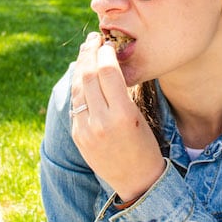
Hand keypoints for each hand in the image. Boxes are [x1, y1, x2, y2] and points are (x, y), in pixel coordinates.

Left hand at [70, 32, 164, 201]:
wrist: (137, 182)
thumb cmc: (146, 146)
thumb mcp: (138, 116)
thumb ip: (119, 92)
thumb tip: (104, 64)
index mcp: (123, 115)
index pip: (107, 73)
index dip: (104, 53)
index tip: (106, 42)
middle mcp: (101, 122)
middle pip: (88, 76)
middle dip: (88, 53)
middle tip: (92, 40)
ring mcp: (86, 130)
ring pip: (77, 88)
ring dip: (79, 66)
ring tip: (84, 52)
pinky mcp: (78, 136)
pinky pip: (75, 103)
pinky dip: (78, 85)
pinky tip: (81, 75)